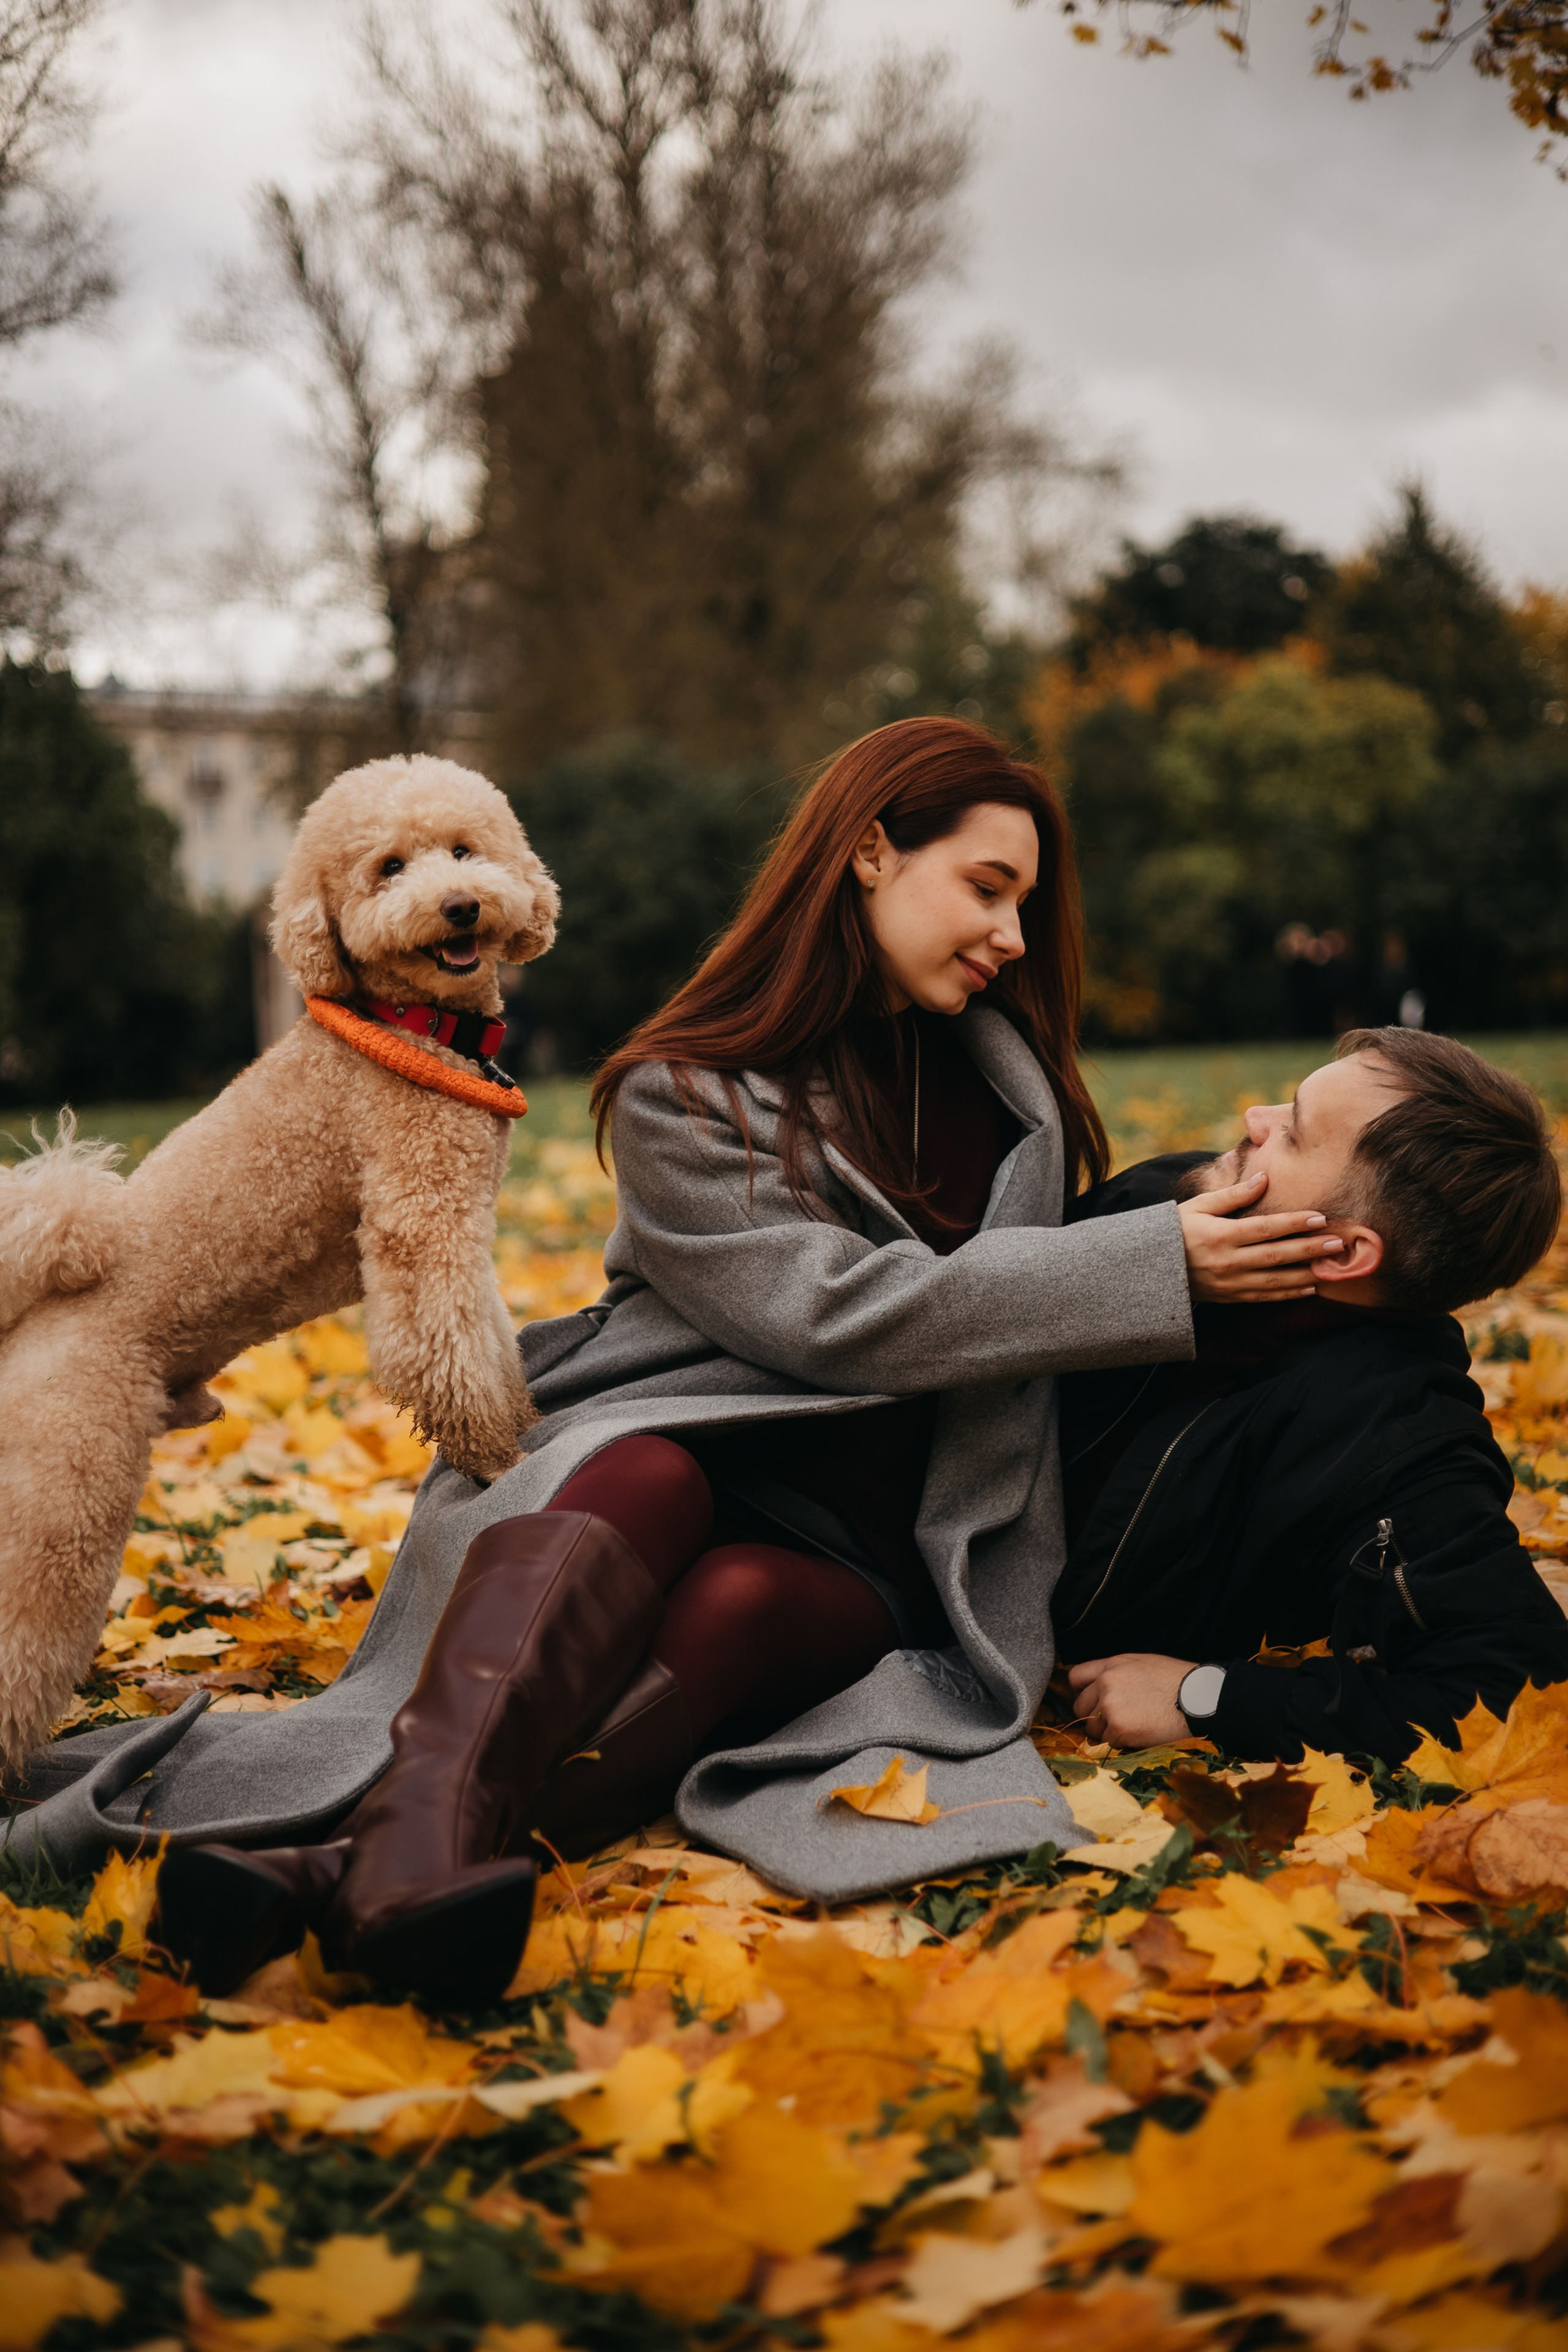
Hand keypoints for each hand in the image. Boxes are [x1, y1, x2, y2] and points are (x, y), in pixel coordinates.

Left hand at [1068, 1653, 1195, 1745]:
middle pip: (1080, 1706)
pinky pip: (1106, 1743)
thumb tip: (1101, 1686)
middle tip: (1114, 1722)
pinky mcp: (1119, 1728)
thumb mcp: (1142, 1664)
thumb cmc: (1176, 1681)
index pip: (1076, 1677)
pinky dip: (1119, 1744)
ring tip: (1132, 1728)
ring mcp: (1111, 1706)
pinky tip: (1138, 1736)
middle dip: (1093, 1716)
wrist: (1198, 1698)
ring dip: (1106, 1733)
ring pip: (1092, 1727)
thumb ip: (1117, 1673)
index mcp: (1112, 1665)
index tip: (1089, 1702)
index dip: (1080, 1692)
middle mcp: (1106, 1683)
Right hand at [1178, 1170, 1343, 1302]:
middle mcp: (1228, 1261)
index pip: (1265, 1228)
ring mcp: (1230, 1282)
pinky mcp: (1230, 1296)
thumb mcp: (1199, 1206)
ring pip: (1275, 1280)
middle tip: (1337, 1243)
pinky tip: (1310, 1287)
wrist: (1151, 1267)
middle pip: (1276, 1255)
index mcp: (1221, 1235)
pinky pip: (1264, 1297)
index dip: (1294, 1223)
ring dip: (1306, 1274)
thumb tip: (1263, 1179)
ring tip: (1331, 1266)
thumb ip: (1232, 1195)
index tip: (1319, 1218)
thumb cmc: (1177, 1229)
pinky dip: (1288, 1293)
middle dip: (1309, 1249)